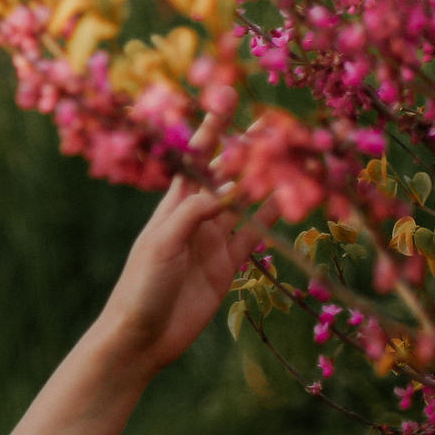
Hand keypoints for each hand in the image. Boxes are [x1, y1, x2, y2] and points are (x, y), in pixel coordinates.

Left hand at [94, 92, 272, 376]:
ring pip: (246, 202)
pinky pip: (255, 235)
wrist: (141, 337)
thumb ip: (193, 215)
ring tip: (293, 155)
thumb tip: (227, 189)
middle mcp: (194, 217)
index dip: (210, 128)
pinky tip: (294, 199)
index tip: (227, 97)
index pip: (193, 158)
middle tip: (276, 122)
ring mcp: (212, 240)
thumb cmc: (140, 287)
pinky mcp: (226, 266)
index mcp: (170, 206)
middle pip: (225, 175)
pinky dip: (273, 217)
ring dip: (267, 180)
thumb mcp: (162, 245)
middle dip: (247, 149)